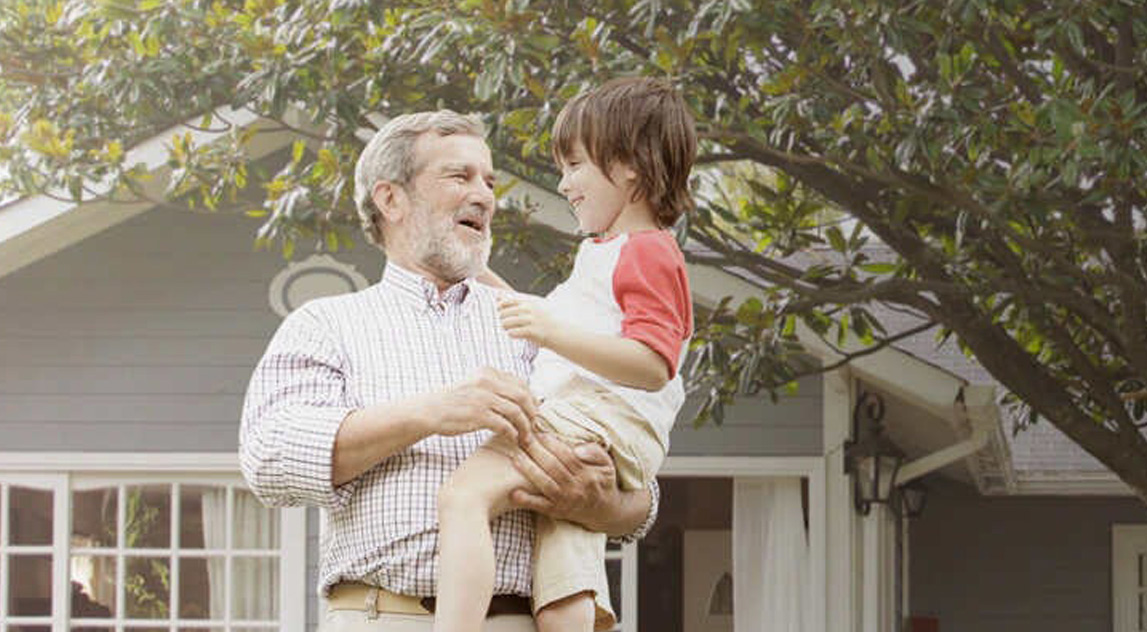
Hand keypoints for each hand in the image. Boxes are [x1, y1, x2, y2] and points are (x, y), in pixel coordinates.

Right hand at [417, 367, 536, 444]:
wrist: (429, 410)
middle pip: (522, 396)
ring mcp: (482, 398)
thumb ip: (495, 387)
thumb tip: (521, 397)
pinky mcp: (478, 415)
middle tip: (535, 425)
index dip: (531, 398)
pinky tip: (512, 439)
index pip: (520, 383)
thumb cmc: (454, 401)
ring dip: (525, 426)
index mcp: (488, 373)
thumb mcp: (475, 385)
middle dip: (532, 412)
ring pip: (516, 412)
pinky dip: (512, 433)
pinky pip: (504, 425)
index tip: (534, 411)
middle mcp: (487, 382)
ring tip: (525, 436)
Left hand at [497, 294, 556, 346]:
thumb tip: (497, 295)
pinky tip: (516, 334)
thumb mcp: (531, 305)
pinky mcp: (531, 331)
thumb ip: (513, 300)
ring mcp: (530, 320)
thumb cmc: (543, 318)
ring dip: (506, 327)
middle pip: (503, 313)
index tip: (505, 312)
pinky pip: (512, 333)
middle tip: (508, 323)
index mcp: (528, 301)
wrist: (559, 331)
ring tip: (511, 329)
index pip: (506, 302)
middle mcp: (529, 309)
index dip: (501, 308)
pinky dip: (511, 334)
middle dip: (503, 319)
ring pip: (506, 323)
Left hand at [508, 433, 620, 531]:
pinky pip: (539, 506)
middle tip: (520, 437)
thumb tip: (577, 449)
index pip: (566, 455)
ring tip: (515, 456)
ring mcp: (564, 500)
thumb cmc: (601, 481)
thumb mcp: (606, 464)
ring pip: (544, 483)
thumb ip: (594, 452)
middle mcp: (575, 487)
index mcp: (587, 473)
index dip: (551, 443)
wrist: (603, 511)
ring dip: (528, 470)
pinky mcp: (555, 511)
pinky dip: (526, 500)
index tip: (538, 431)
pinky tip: (514, 493)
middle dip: (535, 451)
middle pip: (553, 466)